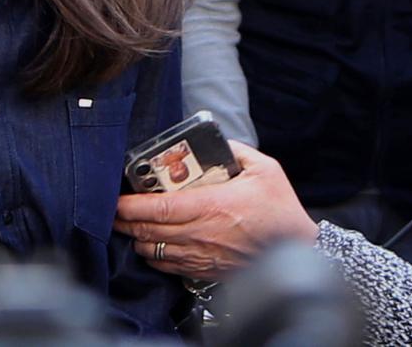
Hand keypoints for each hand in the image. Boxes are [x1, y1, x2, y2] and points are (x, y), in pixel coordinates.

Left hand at [114, 143, 317, 280]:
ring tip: (130, 224)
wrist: (299, 249)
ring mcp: (201, 256)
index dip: (130, 206)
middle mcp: (200, 234)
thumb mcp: (264, 169)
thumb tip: (214, 141)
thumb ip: (236, 151)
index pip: (157, 209)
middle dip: (124, 221)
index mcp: (210, 207)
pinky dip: (153, 255)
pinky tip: (152, 243)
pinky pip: (168, 266)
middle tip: (112, 210)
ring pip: (153, 250)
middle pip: (147, 231)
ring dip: (136, 238)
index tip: (116, 199)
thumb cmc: (281, 209)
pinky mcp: (206, 270)